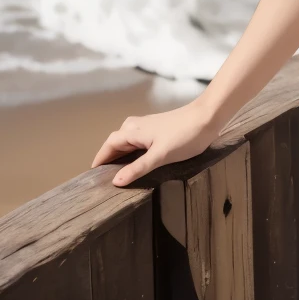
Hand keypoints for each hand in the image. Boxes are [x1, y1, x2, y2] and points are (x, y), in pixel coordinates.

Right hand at [91, 98, 220, 186]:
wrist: (208, 117)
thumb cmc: (184, 135)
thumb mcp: (160, 156)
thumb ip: (138, 168)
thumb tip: (115, 181)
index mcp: (132, 131)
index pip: (107, 147)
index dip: (99, 161)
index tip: (90, 178)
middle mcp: (135, 127)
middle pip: (115, 145)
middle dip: (108, 161)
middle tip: (102, 182)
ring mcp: (146, 128)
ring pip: (126, 143)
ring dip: (120, 157)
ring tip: (117, 176)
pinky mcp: (157, 130)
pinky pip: (137, 143)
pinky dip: (131, 154)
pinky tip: (136, 165)